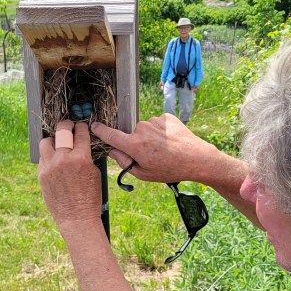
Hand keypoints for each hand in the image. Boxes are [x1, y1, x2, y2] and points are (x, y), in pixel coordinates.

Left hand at [38, 121, 101, 231]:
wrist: (77, 218)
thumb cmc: (90, 197)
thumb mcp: (95, 173)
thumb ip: (86, 156)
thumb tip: (81, 144)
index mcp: (81, 158)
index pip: (80, 133)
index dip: (81, 127)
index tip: (80, 126)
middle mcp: (63, 159)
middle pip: (61, 131)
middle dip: (66, 125)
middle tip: (68, 126)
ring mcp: (50, 166)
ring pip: (46, 142)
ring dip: (53, 140)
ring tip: (58, 143)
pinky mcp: (41, 174)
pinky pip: (43, 158)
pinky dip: (49, 156)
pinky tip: (55, 160)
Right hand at [90, 114, 215, 183]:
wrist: (196, 158)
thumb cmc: (170, 169)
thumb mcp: (144, 174)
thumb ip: (124, 162)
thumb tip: (113, 150)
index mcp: (134, 145)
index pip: (111, 135)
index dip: (100, 131)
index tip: (94, 126)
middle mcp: (142, 129)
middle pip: (131, 135)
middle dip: (137, 143)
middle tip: (151, 156)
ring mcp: (154, 121)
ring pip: (145, 129)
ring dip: (150, 138)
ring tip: (164, 149)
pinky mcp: (166, 117)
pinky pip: (157, 124)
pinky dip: (161, 132)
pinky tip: (170, 141)